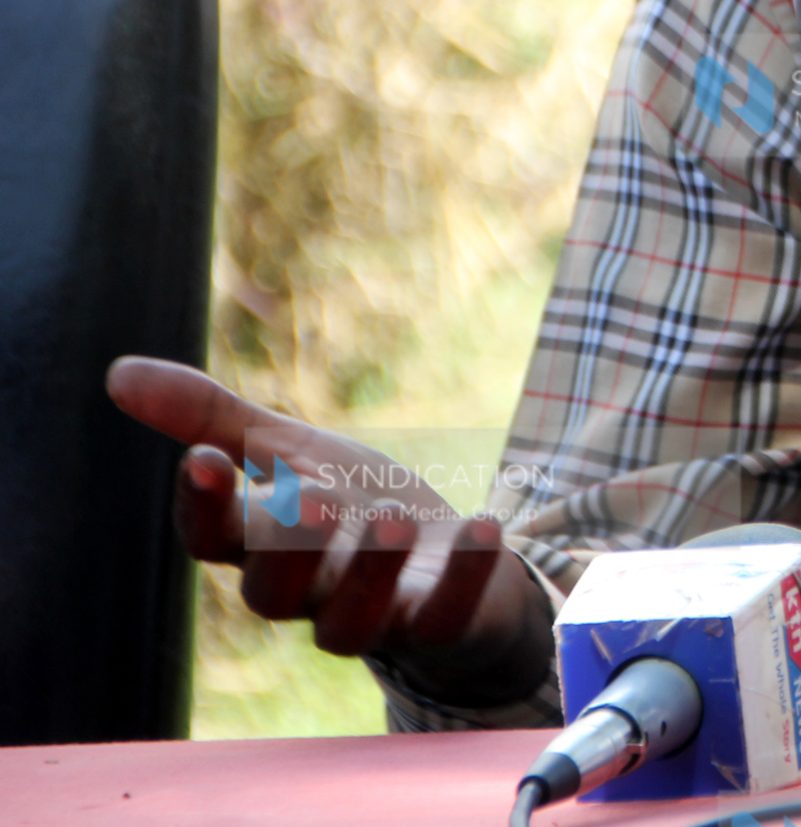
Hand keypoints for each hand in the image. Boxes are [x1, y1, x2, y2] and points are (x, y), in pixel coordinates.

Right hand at [105, 355, 552, 703]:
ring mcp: (375, 617)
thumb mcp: (290, 453)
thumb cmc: (351, 507)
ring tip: (392, 518)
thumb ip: (212, 419)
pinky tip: (486, 526)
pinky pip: (446, 615)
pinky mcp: (439, 624)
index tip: (204, 459)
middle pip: (272, 594)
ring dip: (369, 573)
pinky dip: (466, 575)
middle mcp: (310, 592)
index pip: (215, 538)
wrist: (447, 561)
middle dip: (284, 549)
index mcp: (265, 546)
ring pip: (349, 622)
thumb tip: (118, 371)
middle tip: (304, 497)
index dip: (203, 506)